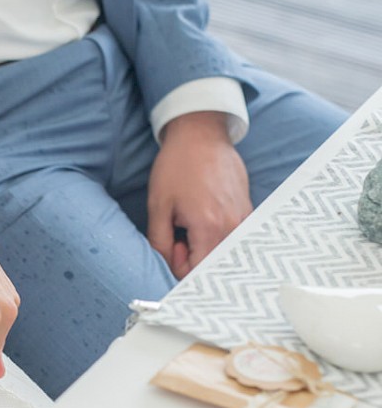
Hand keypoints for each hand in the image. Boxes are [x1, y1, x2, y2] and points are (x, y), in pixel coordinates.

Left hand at [147, 112, 252, 279]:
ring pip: (224, 252)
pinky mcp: (249, 211)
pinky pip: (233, 238)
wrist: (201, 134)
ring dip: (206, 246)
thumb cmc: (177, 166)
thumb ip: (161, 243)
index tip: (172, 244)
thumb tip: (172, 264)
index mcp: (209, 227)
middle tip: (181, 235)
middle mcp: (233, 227)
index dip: (179, 265)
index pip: (198, 272)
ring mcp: (244, 219)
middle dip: (194, 258)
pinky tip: (207, 215)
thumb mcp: (158, 206)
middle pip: (214, 265)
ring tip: (193, 222)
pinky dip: (218, 235)